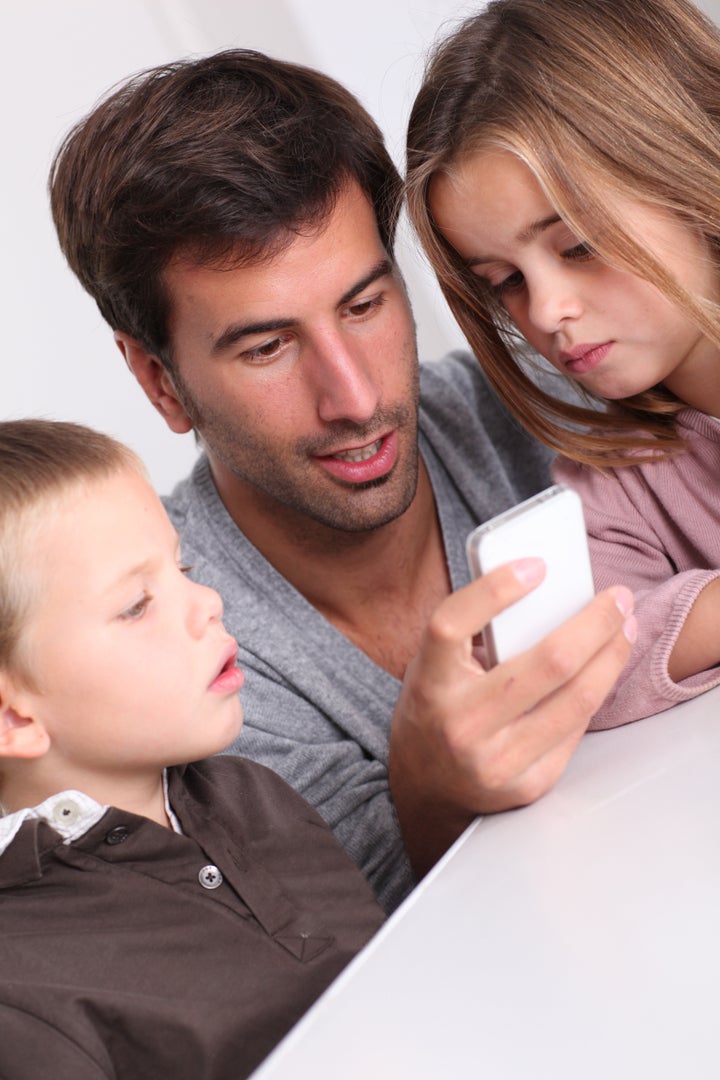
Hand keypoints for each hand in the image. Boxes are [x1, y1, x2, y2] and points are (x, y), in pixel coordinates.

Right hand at [388, 558, 635, 877]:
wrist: (424, 788)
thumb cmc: (436, 710)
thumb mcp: (434, 666)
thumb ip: (473, 633)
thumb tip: (542, 587)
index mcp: (429, 683)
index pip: (453, 625)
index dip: (495, 590)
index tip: (538, 565)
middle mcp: (460, 724)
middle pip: (548, 661)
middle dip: (596, 622)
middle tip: (617, 598)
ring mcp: (495, 760)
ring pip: (578, 698)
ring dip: (612, 655)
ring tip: (624, 628)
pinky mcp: (527, 786)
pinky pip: (576, 729)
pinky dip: (594, 693)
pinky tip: (602, 671)